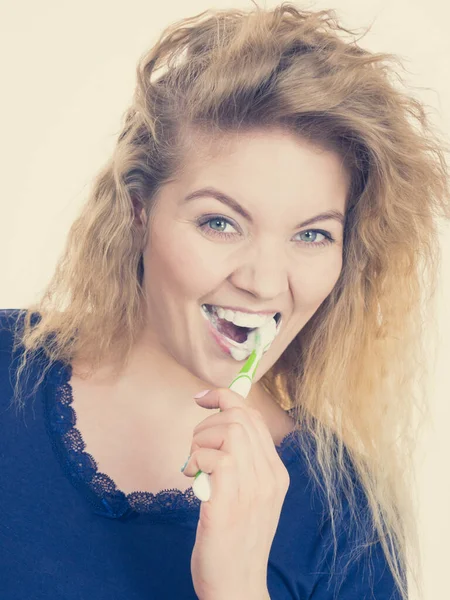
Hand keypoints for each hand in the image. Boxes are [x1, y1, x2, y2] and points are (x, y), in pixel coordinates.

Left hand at [182, 387, 289, 599]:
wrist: (236, 587)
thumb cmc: (235, 540)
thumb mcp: (249, 496)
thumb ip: (243, 463)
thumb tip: (221, 425)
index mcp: (276, 473)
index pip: (254, 418)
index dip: (226, 399)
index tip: (203, 398)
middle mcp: (269, 477)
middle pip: (240, 418)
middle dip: (208, 424)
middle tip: (196, 452)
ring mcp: (252, 490)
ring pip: (228, 431)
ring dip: (200, 442)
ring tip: (194, 468)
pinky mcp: (229, 504)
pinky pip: (214, 458)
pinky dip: (196, 461)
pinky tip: (193, 479)